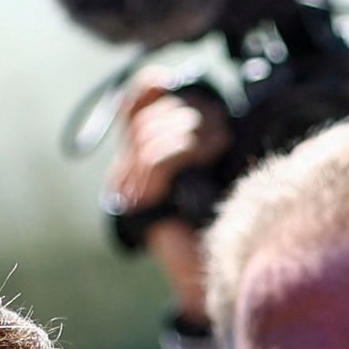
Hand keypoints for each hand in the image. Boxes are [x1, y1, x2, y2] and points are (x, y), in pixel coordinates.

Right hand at [108, 76, 229, 304]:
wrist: (216, 268)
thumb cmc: (220, 216)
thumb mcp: (211, 162)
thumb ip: (195, 130)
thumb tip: (180, 93)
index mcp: (141, 156)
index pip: (131, 108)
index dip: (146, 89)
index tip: (166, 81)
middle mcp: (128, 171)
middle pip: (146, 119)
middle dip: (187, 114)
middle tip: (220, 130)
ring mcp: (131, 189)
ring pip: (150, 137)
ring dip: (192, 133)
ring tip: (219, 145)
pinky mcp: (142, 205)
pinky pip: (158, 160)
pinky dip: (185, 150)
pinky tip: (207, 154)